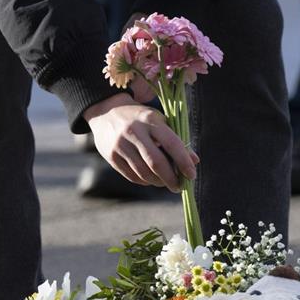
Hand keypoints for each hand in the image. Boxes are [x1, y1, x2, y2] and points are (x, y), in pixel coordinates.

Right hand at [83, 94, 197, 192]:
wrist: (105, 112)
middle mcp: (134, 131)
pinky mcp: (111, 156)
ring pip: (143, 172)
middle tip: (179, 187)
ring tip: (166, 183)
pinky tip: (151, 179)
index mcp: (150, 120)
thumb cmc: (140, 118)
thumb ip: (176, 140)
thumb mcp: (159, 121)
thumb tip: (194, 161)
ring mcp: (120, 144)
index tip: (192, 175)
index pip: (172, 144)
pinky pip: (132, 176)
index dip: (183, 162)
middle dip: (171, 178)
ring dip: (158, 182)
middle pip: (156, 162)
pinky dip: (145, 181)